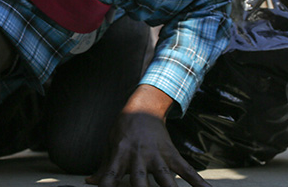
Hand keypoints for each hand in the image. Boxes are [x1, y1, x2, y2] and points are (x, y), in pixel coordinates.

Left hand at [86, 112, 209, 186]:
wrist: (143, 108)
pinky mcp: (171, 153)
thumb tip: (90, 181)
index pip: (110, 175)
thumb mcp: (110, 146)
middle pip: (140, 180)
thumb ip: (103, 167)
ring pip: (165, 177)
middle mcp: (138, 156)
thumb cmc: (123, 130)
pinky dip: (197, 181)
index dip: (107, 186)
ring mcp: (156, 155)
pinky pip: (186, 169)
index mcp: (120, 155)